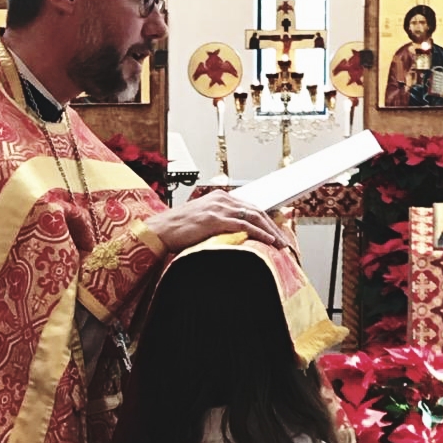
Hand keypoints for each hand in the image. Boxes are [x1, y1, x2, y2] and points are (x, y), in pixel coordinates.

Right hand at [145, 190, 287, 252]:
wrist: (158, 231)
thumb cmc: (177, 230)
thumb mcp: (201, 222)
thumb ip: (219, 223)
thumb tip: (235, 236)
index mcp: (219, 198)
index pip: (249, 207)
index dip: (266, 220)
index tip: (277, 233)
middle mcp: (220, 199)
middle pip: (256, 210)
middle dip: (273, 227)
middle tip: (284, 241)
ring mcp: (218, 208)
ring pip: (253, 217)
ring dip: (270, 231)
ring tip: (280, 244)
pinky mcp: (214, 219)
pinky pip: (243, 226)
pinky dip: (258, 233)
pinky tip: (267, 241)